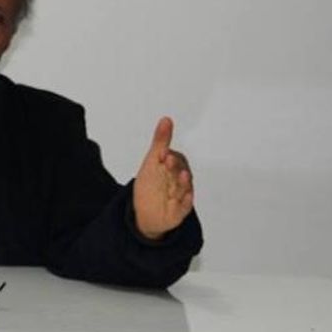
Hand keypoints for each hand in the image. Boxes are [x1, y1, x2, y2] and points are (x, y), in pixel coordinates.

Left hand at [132, 117, 194, 239]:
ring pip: (185, 188)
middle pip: (180, 172)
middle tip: (167, 160)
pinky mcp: (180, 210)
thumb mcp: (152, 161)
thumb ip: (161, 141)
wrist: (145, 212)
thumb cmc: (152, 184)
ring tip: (182, 176)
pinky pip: (185, 206)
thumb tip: (166, 119)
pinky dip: (185, 202)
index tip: (162, 153)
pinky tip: (185, 198)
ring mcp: (180, 195)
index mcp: (173, 167)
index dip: (170, 155)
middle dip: (175, 166)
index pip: (176, 159)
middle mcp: (179, 180)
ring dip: (184, 182)